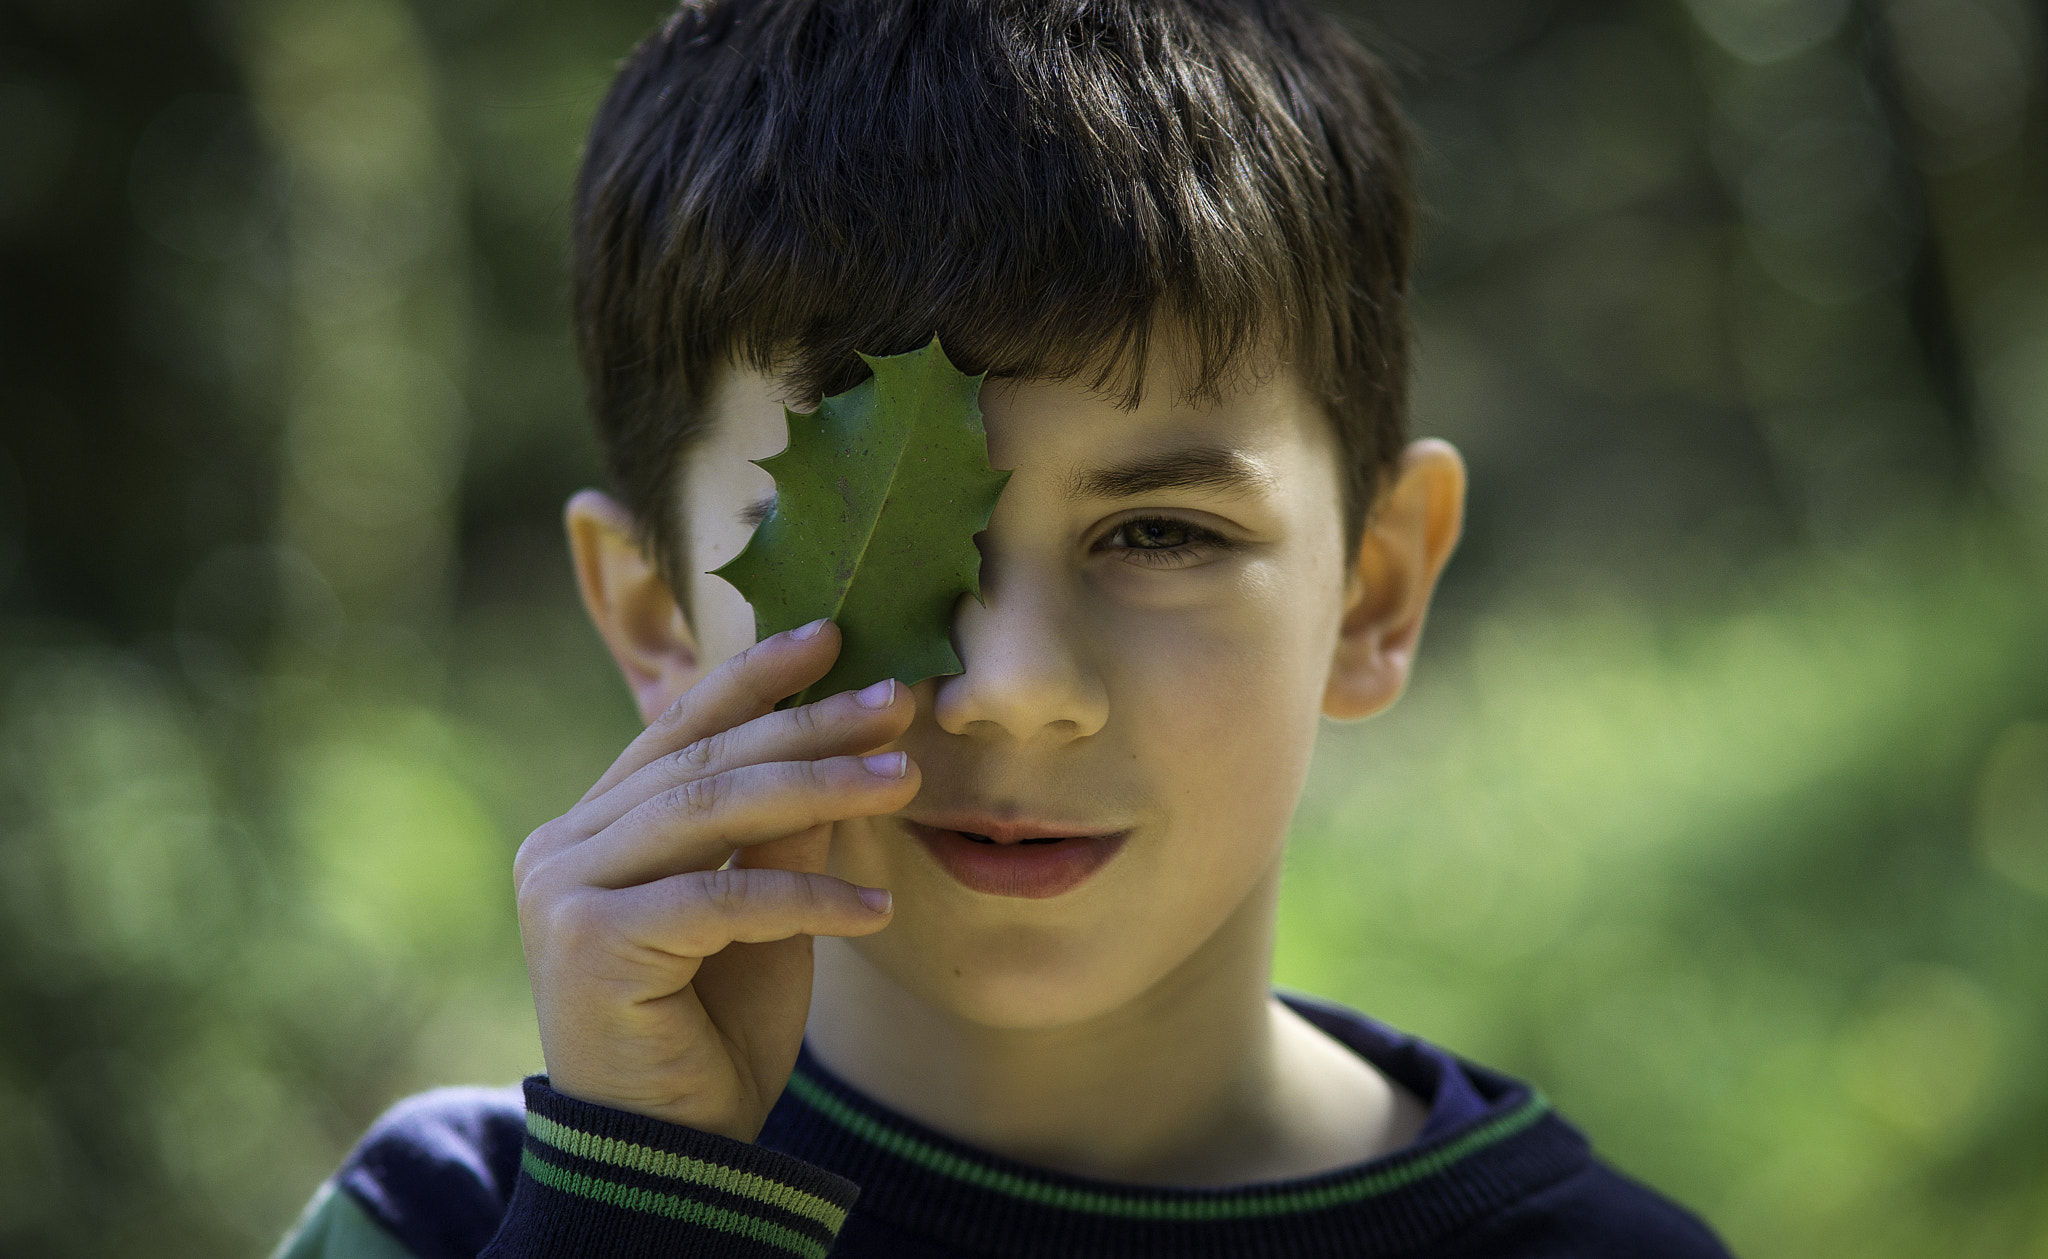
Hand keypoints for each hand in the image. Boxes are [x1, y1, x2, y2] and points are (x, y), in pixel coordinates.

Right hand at [512, 620, 917, 1139]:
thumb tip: (843, 740)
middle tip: (897, 700)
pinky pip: (721, 899)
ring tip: (907, 782)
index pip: (679, 729)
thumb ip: (782, 834)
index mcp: (592, 828)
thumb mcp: (764, 917)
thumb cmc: (714, 1034)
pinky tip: (875, 912)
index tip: (835, 637)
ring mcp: (563, 890)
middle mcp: (562, 847)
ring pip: (710, 811)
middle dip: (809, 725)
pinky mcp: (589, 942)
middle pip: (703, 761)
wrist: (670, 1156)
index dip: (756, 678)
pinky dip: (806, 900)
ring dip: (821, 790)